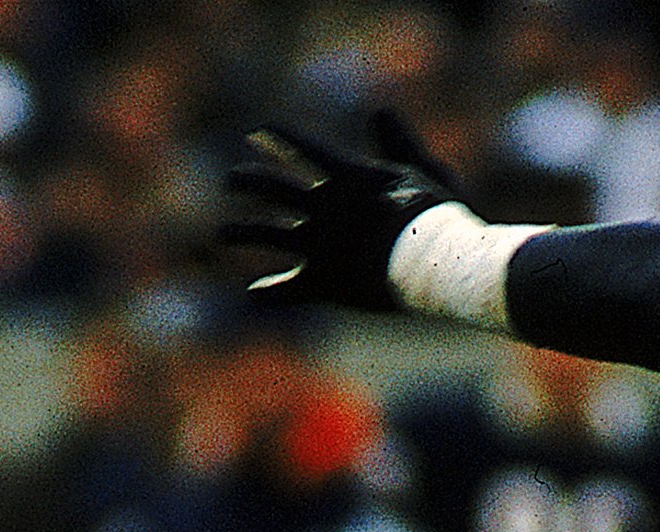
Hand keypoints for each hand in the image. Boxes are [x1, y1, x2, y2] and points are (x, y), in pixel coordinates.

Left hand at [222, 110, 459, 312]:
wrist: (436, 261)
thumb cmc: (438, 216)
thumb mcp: (421, 169)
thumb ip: (397, 143)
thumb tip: (379, 111)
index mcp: (347, 176)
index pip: (304, 148)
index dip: (280, 138)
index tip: (259, 131)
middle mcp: (324, 206)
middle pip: (272, 187)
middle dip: (247, 181)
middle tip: (229, 180)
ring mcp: (318, 244)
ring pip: (265, 234)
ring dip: (240, 232)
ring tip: (220, 234)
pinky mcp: (321, 281)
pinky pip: (285, 289)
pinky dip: (268, 292)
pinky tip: (254, 292)